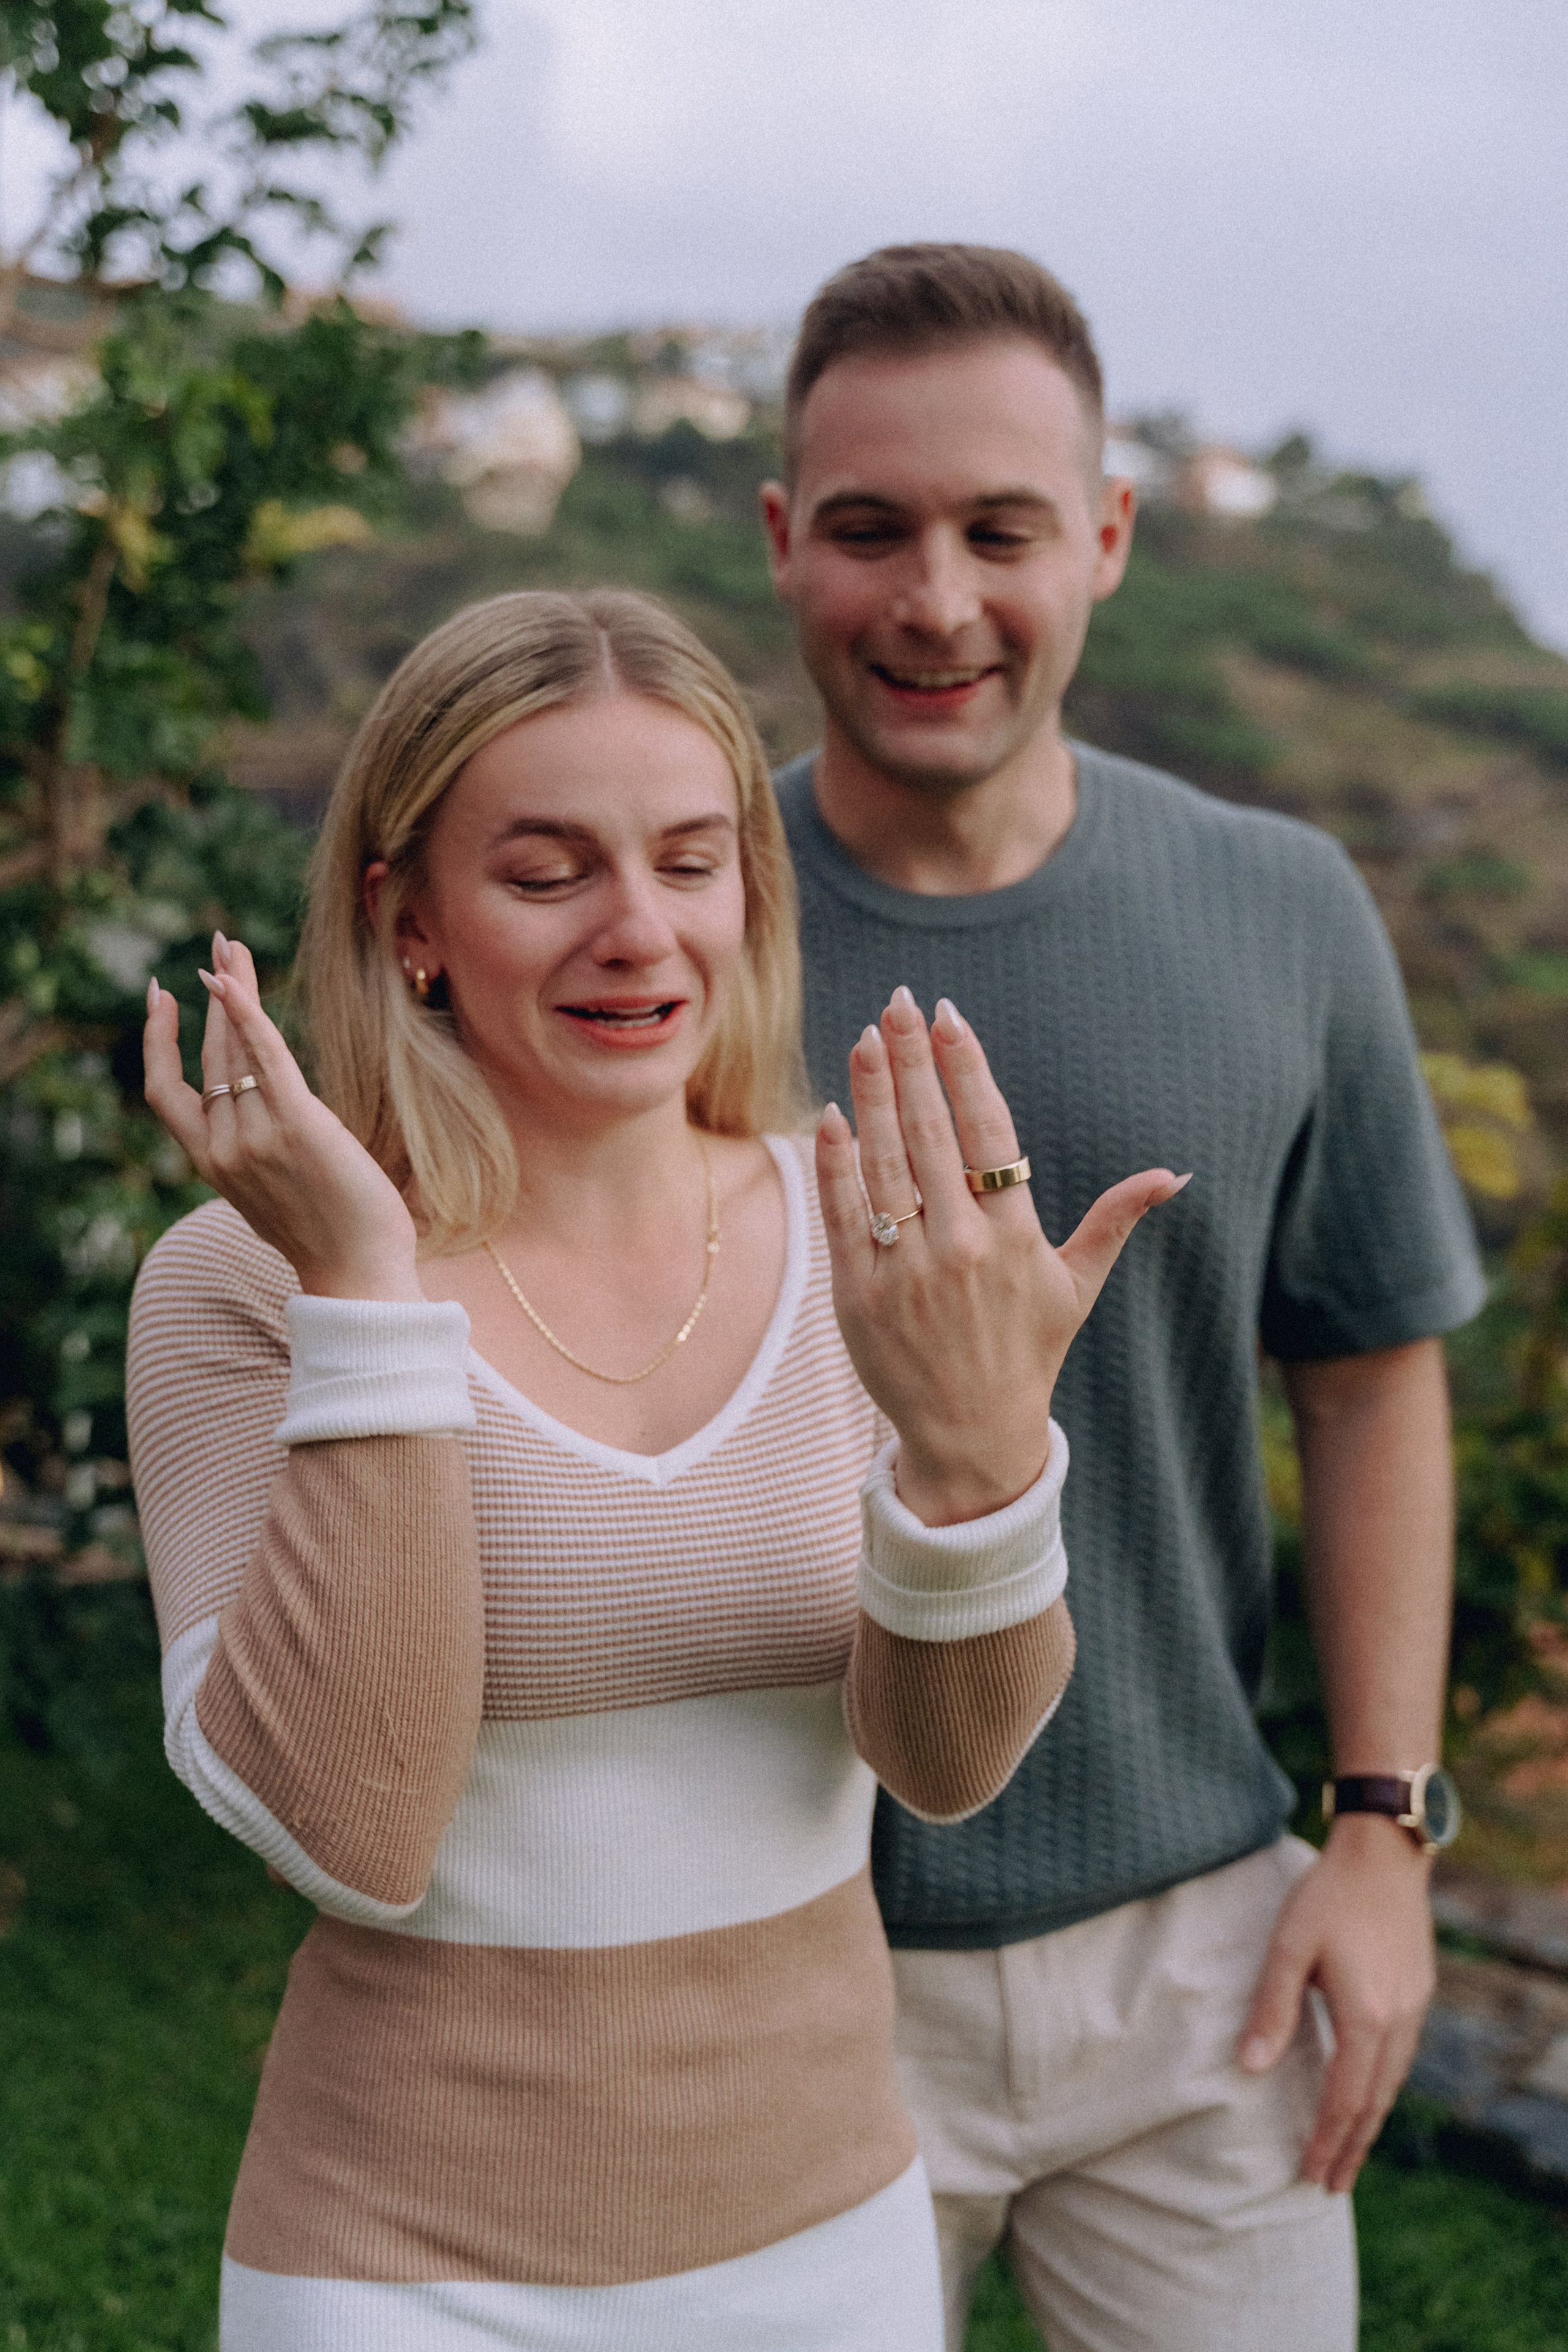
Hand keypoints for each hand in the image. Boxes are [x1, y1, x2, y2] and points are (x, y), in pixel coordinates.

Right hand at [143, 932, 422, 1300]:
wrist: (359, 1272)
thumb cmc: (329, 1234)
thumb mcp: (271, 1191)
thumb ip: (255, 1150)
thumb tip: (265, 1113)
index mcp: (211, 1164)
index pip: (164, 1092)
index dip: (157, 1041)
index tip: (162, 996)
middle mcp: (223, 1148)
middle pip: (209, 1054)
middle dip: (213, 994)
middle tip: (221, 945)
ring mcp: (255, 1136)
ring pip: (236, 1048)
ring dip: (235, 988)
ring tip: (234, 946)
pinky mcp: (296, 1124)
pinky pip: (264, 1055)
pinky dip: (247, 1012)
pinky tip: (234, 979)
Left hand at [815, 987, 1185, 1525]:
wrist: (970, 1437)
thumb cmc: (1027, 1353)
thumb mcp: (1076, 1287)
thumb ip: (1115, 1221)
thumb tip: (1173, 1174)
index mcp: (1015, 1237)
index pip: (989, 1132)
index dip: (967, 1069)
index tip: (949, 1017)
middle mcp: (961, 1247)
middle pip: (932, 1133)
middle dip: (912, 1060)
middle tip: (899, 1001)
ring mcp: (906, 1270)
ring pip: (884, 1162)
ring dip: (871, 1094)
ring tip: (865, 1037)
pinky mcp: (858, 1294)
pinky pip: (844, 1213)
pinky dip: (836, 1162)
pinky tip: (833, 1114)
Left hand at [1238, 1814, 1435, 2191]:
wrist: (1384, 1853)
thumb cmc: (1327, 1895)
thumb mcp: (1289, 1946)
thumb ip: (1271, 2009)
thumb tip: (1248, 2069)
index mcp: (1366, 2016)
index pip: (1346, 2098)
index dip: (1327, 2139)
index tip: (1310, 2174)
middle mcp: (1398, 2020)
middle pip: (1375, 2101)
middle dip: (1352, 2146)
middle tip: (1331, 2184)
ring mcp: (1415, 2006)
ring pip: (1393, 2081)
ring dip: (1370, 2120)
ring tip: (1349, 2149)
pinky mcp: (1419, 1989)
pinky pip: (1402, 2055)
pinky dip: (1383, 2085)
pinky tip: (1368, 2090)